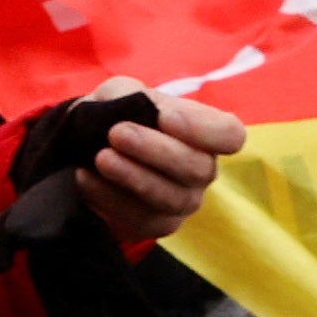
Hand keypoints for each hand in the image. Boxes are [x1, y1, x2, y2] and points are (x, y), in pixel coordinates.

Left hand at [81, 95, 248, 240]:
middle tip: (117, 133)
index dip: (204, 128)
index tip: (165, 116)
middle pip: (199, 169)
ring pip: (172, 199)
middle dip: (157, 151)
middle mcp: (201, 170)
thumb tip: (135, 111)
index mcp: (204, 132)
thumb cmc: (117, 113)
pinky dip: (111, 199)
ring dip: (134, 178)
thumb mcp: (119, 92)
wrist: (86, 146)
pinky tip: (87, 178)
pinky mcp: (156, 225)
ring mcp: (182, 201)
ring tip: (101, 158)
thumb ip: (129, 94)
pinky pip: (142, 221)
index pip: (230, 134)